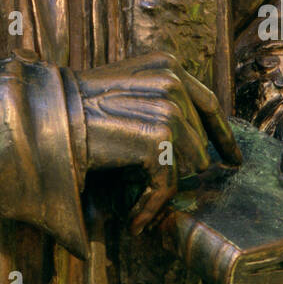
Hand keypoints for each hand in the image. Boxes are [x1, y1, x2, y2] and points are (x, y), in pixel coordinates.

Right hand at [74, 54, 240, 233]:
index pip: (209, 102)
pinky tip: (135, 219)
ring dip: (162, 189)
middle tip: (150, 187)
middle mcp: (172, 80)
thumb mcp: (128, 89)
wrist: (50, 118)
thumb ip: (161, 100)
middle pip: (199, 141)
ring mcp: (167, 106)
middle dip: (178, 169)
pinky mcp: (158, 136)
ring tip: (138, 204)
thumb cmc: (79, 109)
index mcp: (167, 64)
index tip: (232, 159)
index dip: (223, 136)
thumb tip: (197, 141)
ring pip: (189, 165)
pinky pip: (168, 184)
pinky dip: (151, 206)